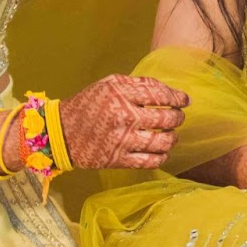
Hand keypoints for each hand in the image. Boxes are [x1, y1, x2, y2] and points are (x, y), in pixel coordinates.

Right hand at [57, 74, 187, 171]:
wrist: (61, 133)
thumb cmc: (87, 105)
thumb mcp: (108, 84)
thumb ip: (137, 84)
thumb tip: (167, 91)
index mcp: (121, 95)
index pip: (160, 95)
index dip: (177, 98)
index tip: (185, 100)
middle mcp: (124, 117)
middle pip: (165, 119)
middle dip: (178, 118)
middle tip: (178, 117)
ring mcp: (122, 140)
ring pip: (161, 142)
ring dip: (172, 138)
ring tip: (172, 135)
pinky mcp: (118, 160)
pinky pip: (149, 161)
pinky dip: (161, 157)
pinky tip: (163, 152)